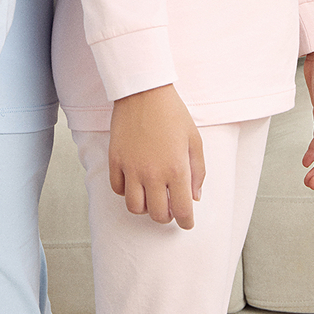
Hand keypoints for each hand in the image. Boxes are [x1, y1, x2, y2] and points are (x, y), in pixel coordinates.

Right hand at [109, 84, 204, 229]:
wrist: (144, 91)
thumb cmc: (173, 113)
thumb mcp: (194, 140)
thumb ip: (198, 172)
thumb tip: (194, 197)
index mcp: (176, 169)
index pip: (182, 211)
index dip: (187, 222)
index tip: (187, 221)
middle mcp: (153, 173)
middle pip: (158, 215)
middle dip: (167, 216)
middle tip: (170, 206)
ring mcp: (131, 168)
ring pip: (135, 208)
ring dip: (145, 207)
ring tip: (151, 196)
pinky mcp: (115, 159)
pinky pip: (117, 189)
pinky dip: (126, 191)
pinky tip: (134, 182)